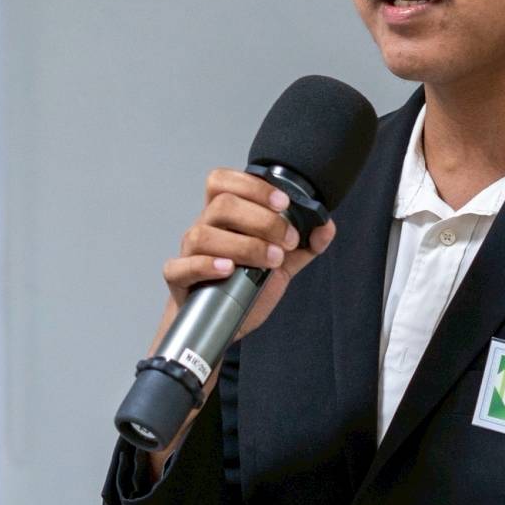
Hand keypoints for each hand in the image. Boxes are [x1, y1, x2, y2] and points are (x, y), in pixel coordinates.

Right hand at [161, 168, 337, 343]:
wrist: (222, 322)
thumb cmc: (245, 285)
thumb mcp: (281, 263)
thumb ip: (303, 244)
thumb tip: (326, 227)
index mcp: (226, 216)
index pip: (224, 182)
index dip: (253, 187)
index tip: (283, 203)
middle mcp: (205, 228)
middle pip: (222, 205)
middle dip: (261, 220)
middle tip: (286, 240)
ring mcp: (189, 252)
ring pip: (203, 234)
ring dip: (243, 245)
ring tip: (269, 260)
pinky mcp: (179, 279)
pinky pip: (181, 266)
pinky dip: (206, 265)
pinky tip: (229, 269)